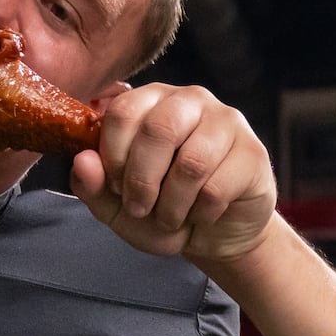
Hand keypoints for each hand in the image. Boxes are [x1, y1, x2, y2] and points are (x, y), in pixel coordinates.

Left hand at [74, 84, 276, 261]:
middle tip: (140, 208)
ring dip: (173, 205)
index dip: (113, 157)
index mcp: (152, 101)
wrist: (217, 234)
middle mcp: (190, 100)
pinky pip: (218, 187)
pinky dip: (202, 213)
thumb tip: (82, 161)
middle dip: (142, 181)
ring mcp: (226, 122)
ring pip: (191, 163)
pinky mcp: (253, 152)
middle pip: (158, 130)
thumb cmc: (165, 210)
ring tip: (172, 218)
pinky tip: (203, 215)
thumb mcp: (119, 206)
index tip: (115, 187)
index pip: (123, 112)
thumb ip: (93, 185)